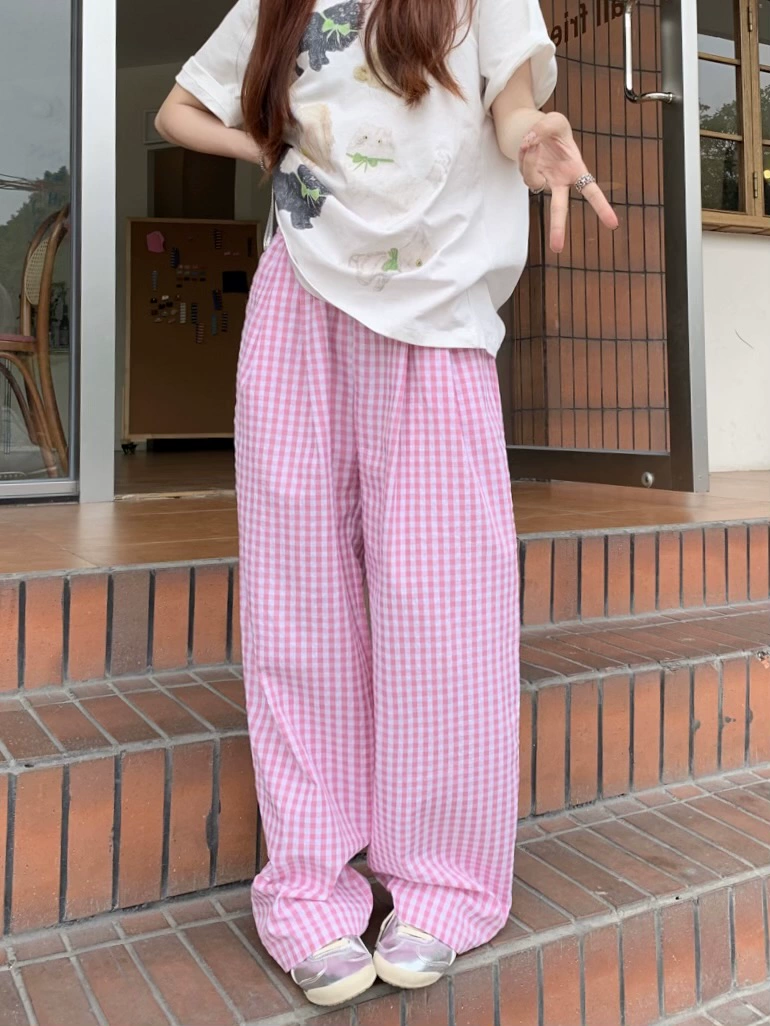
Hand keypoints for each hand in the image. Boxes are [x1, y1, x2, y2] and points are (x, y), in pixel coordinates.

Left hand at [518, 111, 617, 252]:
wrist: (531, 133)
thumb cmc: (551, 131)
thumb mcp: (554, 121)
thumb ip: (545, 128)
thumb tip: (531, 143)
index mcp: (576, 170)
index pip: (592, 192)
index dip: (602, 208)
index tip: (613, 224)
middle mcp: (560, 182)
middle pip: (559, 209)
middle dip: (558, 228)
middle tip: (557, 248)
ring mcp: (543, 182)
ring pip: (533, 179)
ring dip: (530, 159)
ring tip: (533, 141)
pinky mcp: (529, 179)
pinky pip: (524, 172)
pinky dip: (524, 157)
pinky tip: (527, 146)